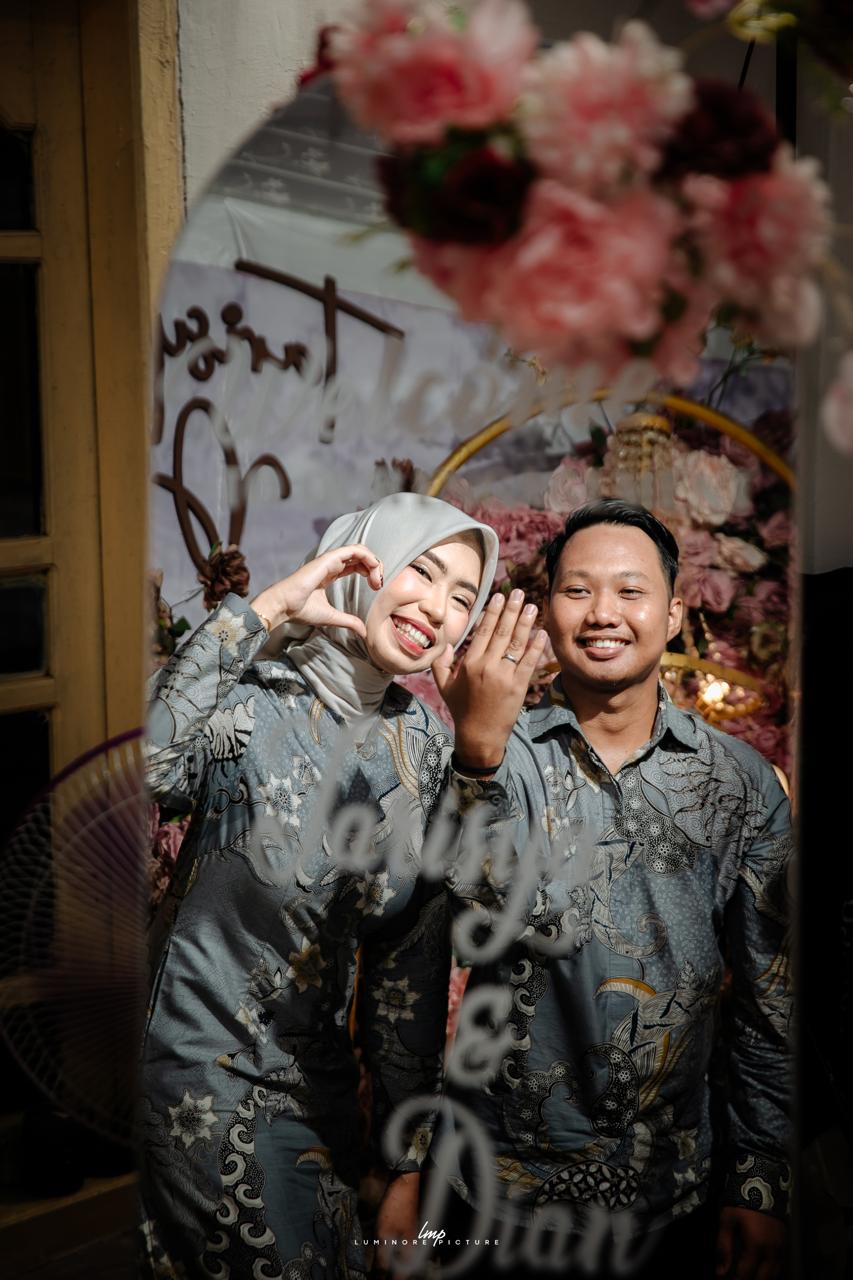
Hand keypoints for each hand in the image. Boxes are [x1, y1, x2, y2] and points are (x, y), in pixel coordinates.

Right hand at [249, 543, 382, 635]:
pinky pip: (354, 550)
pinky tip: (373, 569)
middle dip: (374, 568)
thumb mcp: (332, 617)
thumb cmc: (301, 610)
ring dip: (373, 562)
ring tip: (377, 579)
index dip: (369, 572)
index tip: (376, 588)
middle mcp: (331, 564)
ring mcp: (330, 560)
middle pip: (360, 557)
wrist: (285, 606)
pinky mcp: (329, 558)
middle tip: (378, 585)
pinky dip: (368, 557)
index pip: (355, 565)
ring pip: (359, 551)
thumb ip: (349, 621)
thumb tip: (364, 632)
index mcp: (330, 573)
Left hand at [373, 1172, 420, 1278]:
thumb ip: (382, 1259)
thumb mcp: (384, 1235)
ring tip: (374, 1270)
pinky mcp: (405, 1232)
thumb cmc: (395, 1209)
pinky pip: (397, 1251)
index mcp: (410, 1253)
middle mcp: (413, 1249)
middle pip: (400, 1271)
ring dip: (387, 1267)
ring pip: (399, 1261)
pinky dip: (389, 1256)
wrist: (404, 1184)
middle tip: (374, 1276)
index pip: (400, 1278)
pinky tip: (380, 1255)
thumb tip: (378, 1278)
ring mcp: (410, 1240)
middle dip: (387, 1275)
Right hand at [433, 590, 547, 768]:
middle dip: (511, 610)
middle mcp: (487, 666)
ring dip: (525, 623)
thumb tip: (445, 644)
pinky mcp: (519, 686)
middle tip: (518, 593)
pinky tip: (542, 632)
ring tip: (532, 606)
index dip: (492, 612)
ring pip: (516, 643)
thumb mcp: (444, 686)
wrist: (479, 735)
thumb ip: (441, 664)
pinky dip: (536, 647)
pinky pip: (529, 662)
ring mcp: (504, 676)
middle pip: (501, 632)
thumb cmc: (462, 709)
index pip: (483, 631)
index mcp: (469, 664)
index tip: (498, 597)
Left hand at [716, 1207, 785, 1278]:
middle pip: (763, 1278)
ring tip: (751, 1276)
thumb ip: (724, 1247)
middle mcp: (771, 1250)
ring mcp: (781, 1247)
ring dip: (762, 1278)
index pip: (745, 1274)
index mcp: (756, 1246)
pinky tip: (763, 1271)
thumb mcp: (727, 1220)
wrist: (763, 1182)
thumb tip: (721, 1271)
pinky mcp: (786, 1241)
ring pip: (775, 1274)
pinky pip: (781, 1264)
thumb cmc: (743, 1200)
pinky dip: (772, 1272)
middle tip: (739, 1279)